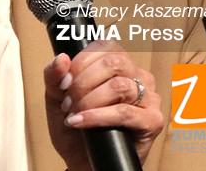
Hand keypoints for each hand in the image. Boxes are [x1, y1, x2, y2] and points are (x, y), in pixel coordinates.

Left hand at [43, 40, 163, 170]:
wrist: (82, 161)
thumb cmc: (74, 126)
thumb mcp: (56, 96)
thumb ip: (53, 75)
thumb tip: (61, 59)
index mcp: (117, 63)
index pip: (103, 46)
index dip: (80, 63)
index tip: (64, 82)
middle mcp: (136, 75)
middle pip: (113, 62)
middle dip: (83, 82)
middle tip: (68, 101)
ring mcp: (148, 97)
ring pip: (119, 86)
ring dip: (89, 101)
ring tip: (73, 114)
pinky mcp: (152, 120)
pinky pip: (125, 112)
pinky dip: (98, 116)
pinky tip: (81, 122)